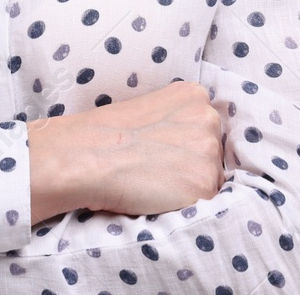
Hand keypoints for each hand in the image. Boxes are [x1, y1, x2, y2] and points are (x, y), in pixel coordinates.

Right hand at [35, 80, 223, 219]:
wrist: (87, 155)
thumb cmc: (108, 134)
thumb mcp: (150, 107)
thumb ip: (177, 118)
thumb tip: (187, 141)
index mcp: (194, 95)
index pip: (205, 129)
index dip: (184, 145)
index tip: (160, 150)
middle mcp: (208, 118)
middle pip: (213, 153)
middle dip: (191, 163)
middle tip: (156, 167)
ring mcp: (209, 151)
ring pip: (211, 178)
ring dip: (189, 185)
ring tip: (156, 181)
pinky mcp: (205, 184)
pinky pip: (206, 202)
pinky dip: (185, 204)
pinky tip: (160, 195)